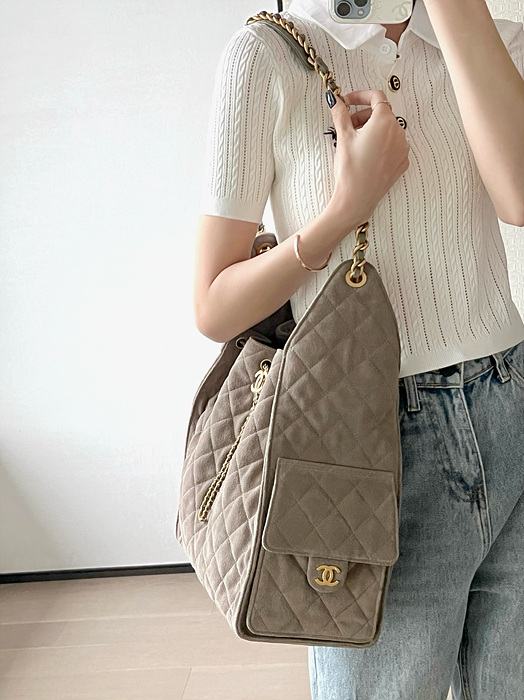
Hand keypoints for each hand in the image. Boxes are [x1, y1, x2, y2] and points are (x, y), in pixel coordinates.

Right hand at [325, 88, 410, 227]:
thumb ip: (340, 114)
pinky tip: (366, 154)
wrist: (356, 200)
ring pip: (388, 130)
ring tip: (356, 142)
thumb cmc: (350, 170)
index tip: (348, 101)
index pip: (376, 97)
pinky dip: (380, 144)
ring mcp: (402, 148)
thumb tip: (336, 100)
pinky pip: (392, 145)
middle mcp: (398, 133)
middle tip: (347, 125)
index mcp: (384, 122)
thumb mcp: (343, 137)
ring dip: (372, 130)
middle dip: (364, 115)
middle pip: (382, 114)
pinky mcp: (402, 162)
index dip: (360, 96)